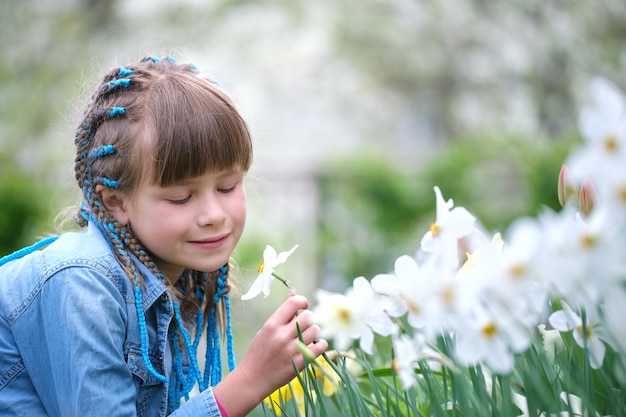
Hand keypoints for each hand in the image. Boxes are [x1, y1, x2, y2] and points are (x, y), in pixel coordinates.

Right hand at [213, 295, 327, 416]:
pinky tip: (313, 346)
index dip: (302, 301)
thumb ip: (281, 315)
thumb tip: (293, 295)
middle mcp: (282, 336)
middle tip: (304, 325)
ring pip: (316, 330)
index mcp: (272, 325)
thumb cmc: (259, 352)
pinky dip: (320, 345)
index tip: (303, 306)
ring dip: (314, 332)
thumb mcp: (265, 330)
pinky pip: (320, 347)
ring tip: (307, 337)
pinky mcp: (300, 363)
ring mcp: (292, 350)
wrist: (253, 379)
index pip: (293, 302)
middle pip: (309, 316)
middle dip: (308, 319)